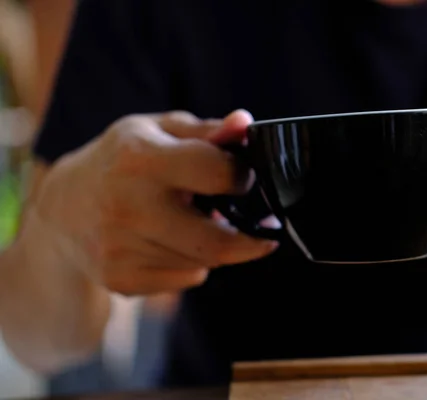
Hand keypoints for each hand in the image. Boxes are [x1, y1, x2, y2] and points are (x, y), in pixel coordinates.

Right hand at [34, 110, 278, 295]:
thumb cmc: (122, 160)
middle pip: (217, 242)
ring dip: (213, 246)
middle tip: (258, 229)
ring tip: (195, 224)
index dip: (241, 177)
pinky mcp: (120, 278)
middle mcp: (127, 206)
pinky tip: (173, 242)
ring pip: (204, 262)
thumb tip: (245, 124)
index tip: (243, 179)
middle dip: (249, 239)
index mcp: (140, 157)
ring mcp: (120, 248)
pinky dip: (193, 263)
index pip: (218, 174)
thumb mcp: (157, 130)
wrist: (63, 207)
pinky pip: (186, 278)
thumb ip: (206, 131)